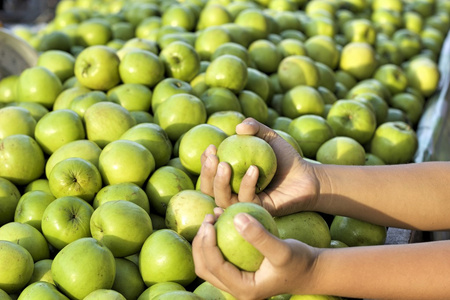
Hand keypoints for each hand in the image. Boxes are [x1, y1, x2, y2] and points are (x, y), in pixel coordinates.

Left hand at [192, 212, 318, 299]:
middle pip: (205, 268)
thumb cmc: (300, 261)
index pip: (215, 267)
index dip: (207, 244)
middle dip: (200, 243)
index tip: (209, 222)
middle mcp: (236, 289)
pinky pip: (221, 255)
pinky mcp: (239, 272)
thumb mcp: (282, 249)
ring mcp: (236, 282)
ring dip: (205, 241)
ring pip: (209, 263)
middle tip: (208, 219)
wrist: (311, 270)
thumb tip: (235, 217)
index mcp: (243, 290)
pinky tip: (223, 218)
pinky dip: (217, 239)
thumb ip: (260, 236)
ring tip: (213, 217)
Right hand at [199, 118, 320, 215]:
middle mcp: (234, 193)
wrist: (306, 177)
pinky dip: (247, 184)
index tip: (211, 148)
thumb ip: (254, 127)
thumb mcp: (269, 137)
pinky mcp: (259, 210)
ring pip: (223, 200)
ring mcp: (246, 204)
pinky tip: (254, 169)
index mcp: (231, 179)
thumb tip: (238, 127)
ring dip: (220, 182)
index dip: (205, 163)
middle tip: (214, 157)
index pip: (210, 175)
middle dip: (206, 174)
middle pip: (209, 190)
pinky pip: (247, 200)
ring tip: (225, 165)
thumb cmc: (286, 158)